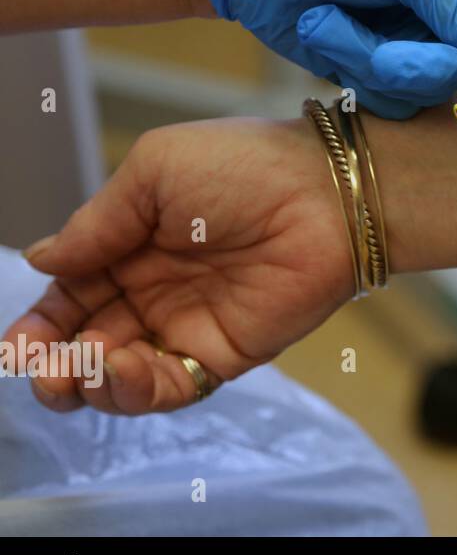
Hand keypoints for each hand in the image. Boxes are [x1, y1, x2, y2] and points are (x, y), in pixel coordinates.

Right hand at [5, 118, 351, 414]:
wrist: (327, 192)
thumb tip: (41, 260)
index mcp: (132, 244)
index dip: (41, 323)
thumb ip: (97, 224)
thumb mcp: (153, 173)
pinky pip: (170, 385)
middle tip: (37, 368)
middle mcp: (155, 290)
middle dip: (54, 362)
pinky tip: (116, 369)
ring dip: (87, 382)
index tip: (15, 343)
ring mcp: (188, 325)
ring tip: (75, 369)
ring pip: (121, 374)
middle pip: (87, 342)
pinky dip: (134, 389)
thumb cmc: (246, 165)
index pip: (71, 295)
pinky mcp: (224, 354)